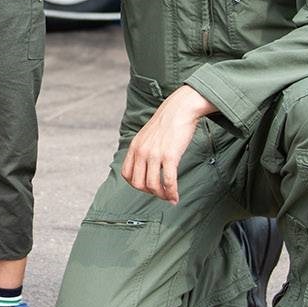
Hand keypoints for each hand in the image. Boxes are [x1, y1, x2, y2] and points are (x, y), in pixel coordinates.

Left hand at [121, 84, 216, 202]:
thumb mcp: (147, 135)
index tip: (148, 187)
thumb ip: (144, 149)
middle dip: (149, 192)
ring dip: (161, 195)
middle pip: (138, 183)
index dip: (136, 185)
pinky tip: (176, 197)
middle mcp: (141, 152)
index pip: (127, 174)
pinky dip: (172, 193)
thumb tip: (147, 167)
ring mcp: (154, 154)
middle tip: (160, 194)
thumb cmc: (167, 122)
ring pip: (152, 186)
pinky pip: (168, 181)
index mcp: (135, 147)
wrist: (180, 109)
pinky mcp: (169, 156)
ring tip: (170, 197)